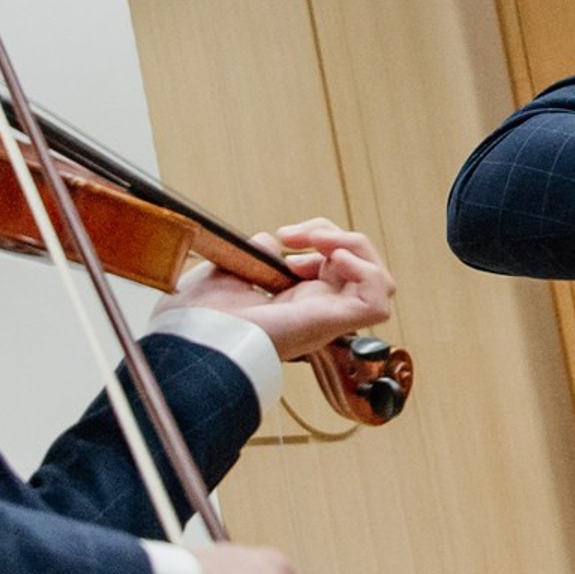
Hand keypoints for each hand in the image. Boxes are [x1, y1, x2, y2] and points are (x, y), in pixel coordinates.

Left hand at [156, 220, 395, 364]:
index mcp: (295, 302)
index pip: (334, 267)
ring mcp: (328, 318)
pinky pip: (377, 301)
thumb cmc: (199, 320)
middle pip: (360, 269)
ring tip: (323, 241)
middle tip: (295, 235)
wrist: (195, 338)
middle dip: (336, 235)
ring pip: (379, 282)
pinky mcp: (334, 324)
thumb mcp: (228, 271)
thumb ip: (252, 255)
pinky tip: (335, 260)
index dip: (321, 241)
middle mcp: (317, 312)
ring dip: (356, 247)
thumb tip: (267, 241)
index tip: (283, 236)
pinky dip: (366, 272)